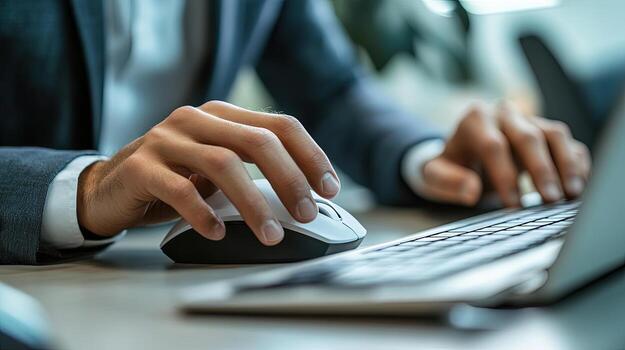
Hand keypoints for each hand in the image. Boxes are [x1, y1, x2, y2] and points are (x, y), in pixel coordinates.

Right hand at [77, 101, 339, 244]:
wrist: (108, 187)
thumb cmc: (174, 180)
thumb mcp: (217, 169)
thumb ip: (252, 171)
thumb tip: (305, 199)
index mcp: (222, 115)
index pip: (280, 125)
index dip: (310, 155)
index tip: (330, 188)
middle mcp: (196, 120)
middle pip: (257, 141)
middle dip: (290, 179)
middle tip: (307, 214)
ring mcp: (166, 140)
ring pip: (223, 164)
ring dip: (253, 203)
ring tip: (270, 234)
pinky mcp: (140, 167)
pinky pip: (178, 190)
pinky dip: (203, 214)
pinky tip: (218, 233)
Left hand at [419, 103, 590, 206]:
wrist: (464, 152)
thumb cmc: (451, 165)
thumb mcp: (435, 174)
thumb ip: (447, 181)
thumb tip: (471, 191)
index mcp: (474, 120)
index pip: (493, 146)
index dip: (505, 175)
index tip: (513, 205)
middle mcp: (504, 114)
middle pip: (528, 137)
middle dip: (541, 170)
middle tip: (549, 199)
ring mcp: (529, 119)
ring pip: (554, 134)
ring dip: (566, 164)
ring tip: (571, 193)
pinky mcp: (547, 131)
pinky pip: (568, 142)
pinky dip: (577, 162)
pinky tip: (579, 186)